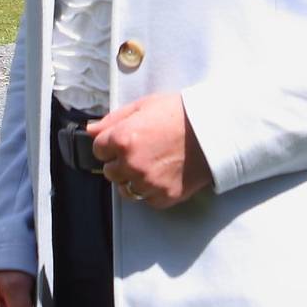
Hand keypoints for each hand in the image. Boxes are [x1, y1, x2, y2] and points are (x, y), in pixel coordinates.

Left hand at [90, 91, 212, 208]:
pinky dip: (152, 190)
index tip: (124, 141)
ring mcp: (148, 183)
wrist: (215, 130)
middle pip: (110, 172)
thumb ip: (113, 120)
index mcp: (123, 139)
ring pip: (126, 190)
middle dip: (120, 163)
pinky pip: (147, 200)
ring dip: (133, 179)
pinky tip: (164, 174)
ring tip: (153, 164)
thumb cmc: (180, 113)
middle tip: (141, 151)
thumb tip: (91, 130)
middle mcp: (132, 164)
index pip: (98, 150)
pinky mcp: (164, 197)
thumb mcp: (144, 106)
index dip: (110, 144)